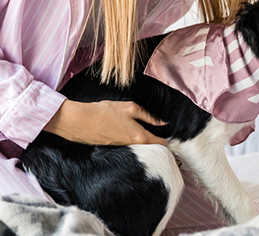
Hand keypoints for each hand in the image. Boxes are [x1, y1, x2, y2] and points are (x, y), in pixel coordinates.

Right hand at [44, 100, 167, 145]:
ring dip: (147, 146)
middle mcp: (132, 145)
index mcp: (139, 136)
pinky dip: (135, 145)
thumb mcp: (130, 108)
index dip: (170, 145)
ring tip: (154, 140)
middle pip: (151, 149)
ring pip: (140, 149)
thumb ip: (148, 116)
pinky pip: (129, 147)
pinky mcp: (113, 147)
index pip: (161, 144)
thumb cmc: (104, 112)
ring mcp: (122, 148)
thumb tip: (163, 122)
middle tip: (168, 146)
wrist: (80, 122)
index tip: (177, 147)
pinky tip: (133, 137)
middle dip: (160, 148)